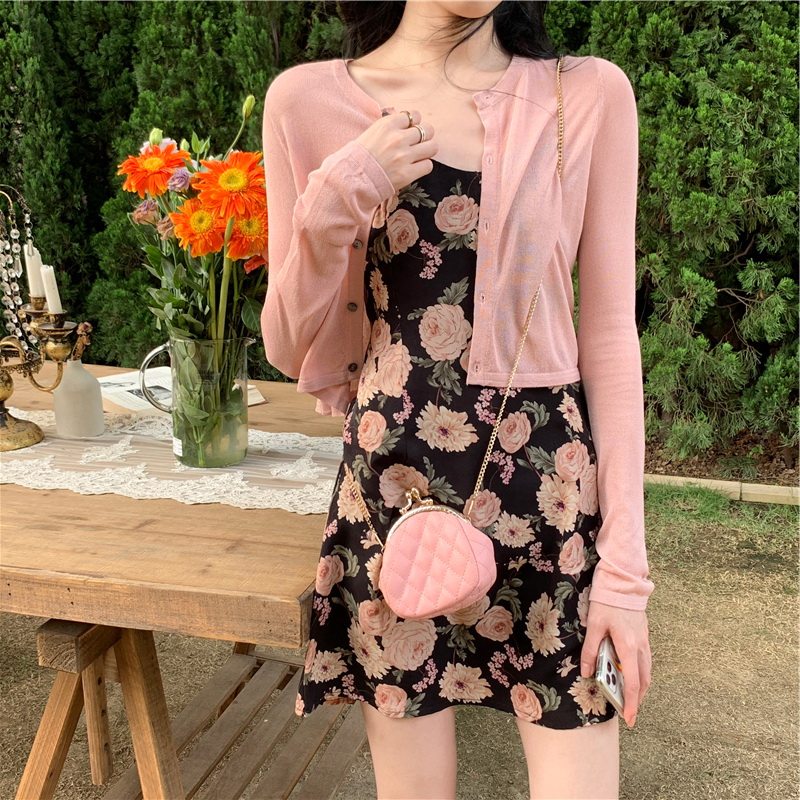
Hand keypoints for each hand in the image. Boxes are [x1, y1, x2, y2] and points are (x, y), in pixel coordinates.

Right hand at [355, 107, 438, 192]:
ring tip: (419, 155)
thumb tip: (406, 122)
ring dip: (427, 150)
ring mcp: (404, 157)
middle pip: (427, 130)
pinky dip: (423, 166)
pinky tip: (415, 168)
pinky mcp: (407, 174)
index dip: (414, 123)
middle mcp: (398, 138)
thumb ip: (390, 127)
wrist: (350, 179)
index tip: (410, 130)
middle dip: (425, 136)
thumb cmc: (358, 156)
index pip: (414, 115)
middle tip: (418, 143)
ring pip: (432, 147)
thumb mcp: (371, 133)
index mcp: (387, 124)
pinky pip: (428, 165)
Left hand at [579, 600, 650, 728]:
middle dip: (638, 699)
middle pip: (644, 680)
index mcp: (629, 646)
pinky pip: (645, 660)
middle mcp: (641, 647)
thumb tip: (586, 672)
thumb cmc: (607, 602)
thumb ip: (590, 649)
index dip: (632, 703)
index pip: (633, 682)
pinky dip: (641, 673)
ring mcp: (645, 641)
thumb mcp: (594, 625)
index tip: (630, 718)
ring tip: (629, 697)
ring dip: (640, 686)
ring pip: (647, 671)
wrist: (623, 582)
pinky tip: (630, 673)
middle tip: (629, 711)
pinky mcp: (644, 635)